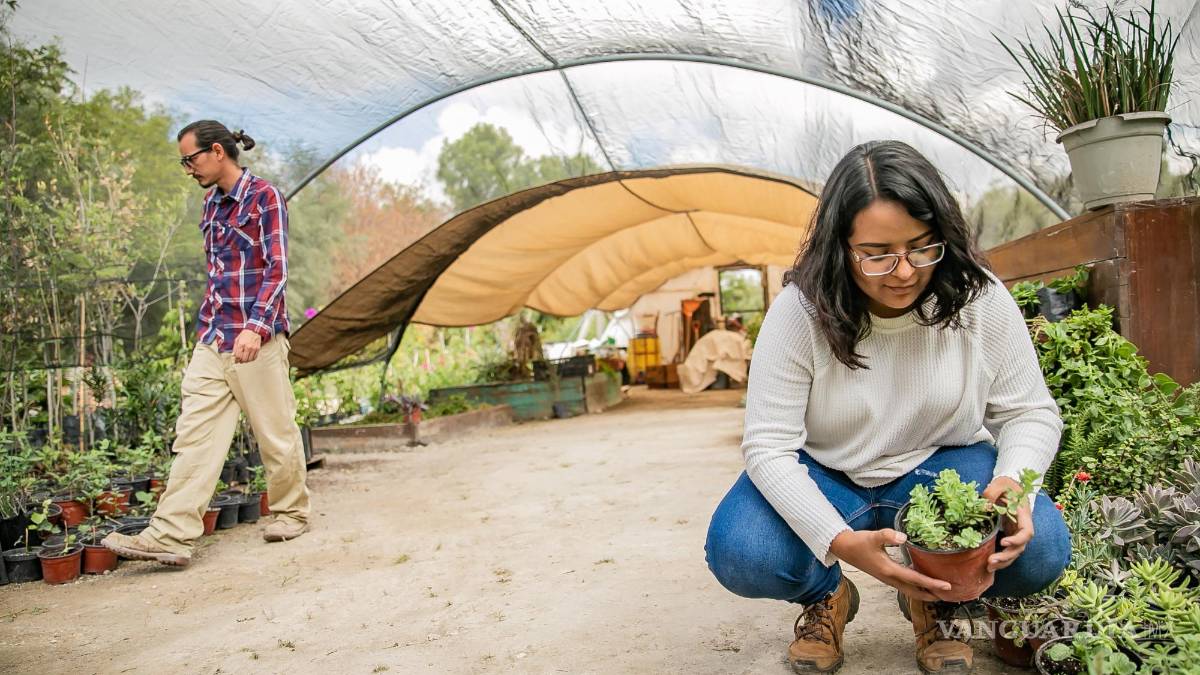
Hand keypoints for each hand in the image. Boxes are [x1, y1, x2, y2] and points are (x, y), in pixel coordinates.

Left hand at [232, 329, 262, 363]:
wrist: (254, 331)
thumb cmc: (245, 335)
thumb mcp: (237, 339)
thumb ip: (235, 348)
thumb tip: (233, 355)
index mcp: (241, 344)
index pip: (238, 356)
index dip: (236, 359)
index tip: (235, 360)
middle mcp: (247, 347)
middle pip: (243, 359)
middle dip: (240, 361)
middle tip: (239, 361)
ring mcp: (253, 348)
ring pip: (249, 359)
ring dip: (245, 361)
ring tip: (244, 360)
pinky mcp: (257, 349)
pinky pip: (254, 357)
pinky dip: (251, 359)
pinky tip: (249, 358)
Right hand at [829, 529, 951, 601]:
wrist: (844, 548)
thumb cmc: (858, 542)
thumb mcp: (873, 536)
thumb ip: (888, 535)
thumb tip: (904, 537)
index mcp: (889, 570)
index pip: (915, 580)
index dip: (932, 583)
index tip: (947, 586)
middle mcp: (890, 578)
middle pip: (914, 592)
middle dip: (932, 595)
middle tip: (948, 596)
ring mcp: (887, 579)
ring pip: (909, 591)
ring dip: (924, 593)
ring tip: (938, 592)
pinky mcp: (885, 576)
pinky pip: (904, 586)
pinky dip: (916, 587)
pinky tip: (920, 581)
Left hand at [983, 476, 1033, 571]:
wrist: (1009, 486)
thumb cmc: (1006, 484)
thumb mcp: (1000, 483)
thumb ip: (992, 492)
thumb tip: (984, 507)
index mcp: (1023, 515)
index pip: (1027, 532)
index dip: (1017, 540)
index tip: (1003, 542)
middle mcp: (1022, 527)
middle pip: (1020, 547)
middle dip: (1007, 556)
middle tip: (991, 561)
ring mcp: (1016, 532)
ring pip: (1015, 552)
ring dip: (1004, 562)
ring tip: (989, 567)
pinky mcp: (1009, 534)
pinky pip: (1008, 550)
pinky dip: (1000, 558)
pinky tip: (989, 565)